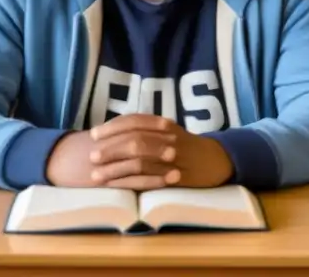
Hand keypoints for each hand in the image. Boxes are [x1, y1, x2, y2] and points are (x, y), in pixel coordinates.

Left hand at [46, 114, 233, 190]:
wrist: (217, 160)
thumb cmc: (186, 146)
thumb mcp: (168, 131)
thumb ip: (145, 129)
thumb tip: (111, 132)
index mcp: (163, 125)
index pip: (134, 121)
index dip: (112, 127)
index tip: (94, 134)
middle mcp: (168, 138)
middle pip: (135, 140)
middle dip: (110, 148)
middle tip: (92, 156)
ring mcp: (173, 159)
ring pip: (140, 162)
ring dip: (115, 169)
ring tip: (97, 176)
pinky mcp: (176, 178)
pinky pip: (150, 180)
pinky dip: (130, 183)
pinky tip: (116, 186)